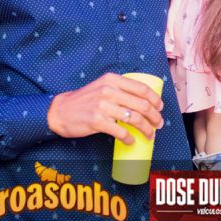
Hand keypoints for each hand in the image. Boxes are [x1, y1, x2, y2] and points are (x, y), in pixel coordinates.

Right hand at [47, 73, 163, 144]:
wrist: (60, 111)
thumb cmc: (84, 100)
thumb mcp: (102, 86)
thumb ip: (119, 89)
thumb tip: (143, 101)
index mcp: (112, 79)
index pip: (141, 88)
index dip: (155, 100)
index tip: (160, 108)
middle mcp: (108, 90)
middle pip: (142, 105)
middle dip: (155, 117)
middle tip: (158, 124)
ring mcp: (102, 106)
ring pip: (134, 119)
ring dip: (146, 129)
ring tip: (149, 135)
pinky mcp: (97, 121)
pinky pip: (120, 132)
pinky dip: (129, 139)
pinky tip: (131, 141)